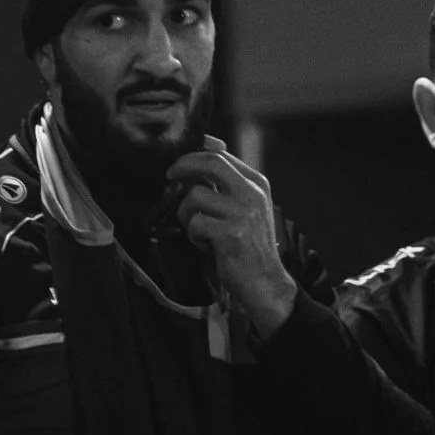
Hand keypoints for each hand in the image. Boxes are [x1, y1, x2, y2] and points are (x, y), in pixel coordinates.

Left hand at [165, 137, 296, 335]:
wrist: (265, 282)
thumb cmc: (250, 248)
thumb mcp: (246, 210)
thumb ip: (227, 188)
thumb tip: (194, 165)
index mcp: (257, 184)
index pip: (222, 156)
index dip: (196, 151)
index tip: (181, 157)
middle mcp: (252, 193)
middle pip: (210, 163)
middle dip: (183, 166)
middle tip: (169, 176)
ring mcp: (242, 212)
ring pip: (195, 196)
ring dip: (187, 214)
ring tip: (199, 231)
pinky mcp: (231, 233)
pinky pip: (195, 223)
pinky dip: (194, 236)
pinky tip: (207, 246)